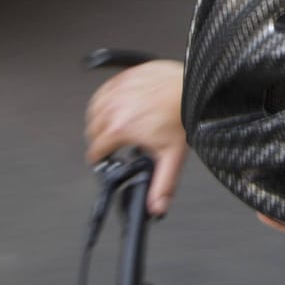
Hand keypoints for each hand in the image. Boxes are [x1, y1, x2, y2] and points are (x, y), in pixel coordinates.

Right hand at [85, 60, 186, 215]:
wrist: (192, 87)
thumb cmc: (182, 114)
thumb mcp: (172, 156)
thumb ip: (162, 185)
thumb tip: (156, 207)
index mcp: (121, 129)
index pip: (96, 150)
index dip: (99, 159)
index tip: (103, 160)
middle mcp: (113, 108)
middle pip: (92, 130)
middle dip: (99, 140)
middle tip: (111, 146)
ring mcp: (116, 90)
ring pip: (94, 110)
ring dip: (98, 120)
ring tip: (111, 127)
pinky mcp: (122, 77)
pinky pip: (103, 91)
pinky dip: (104, 101)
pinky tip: (113, 106)